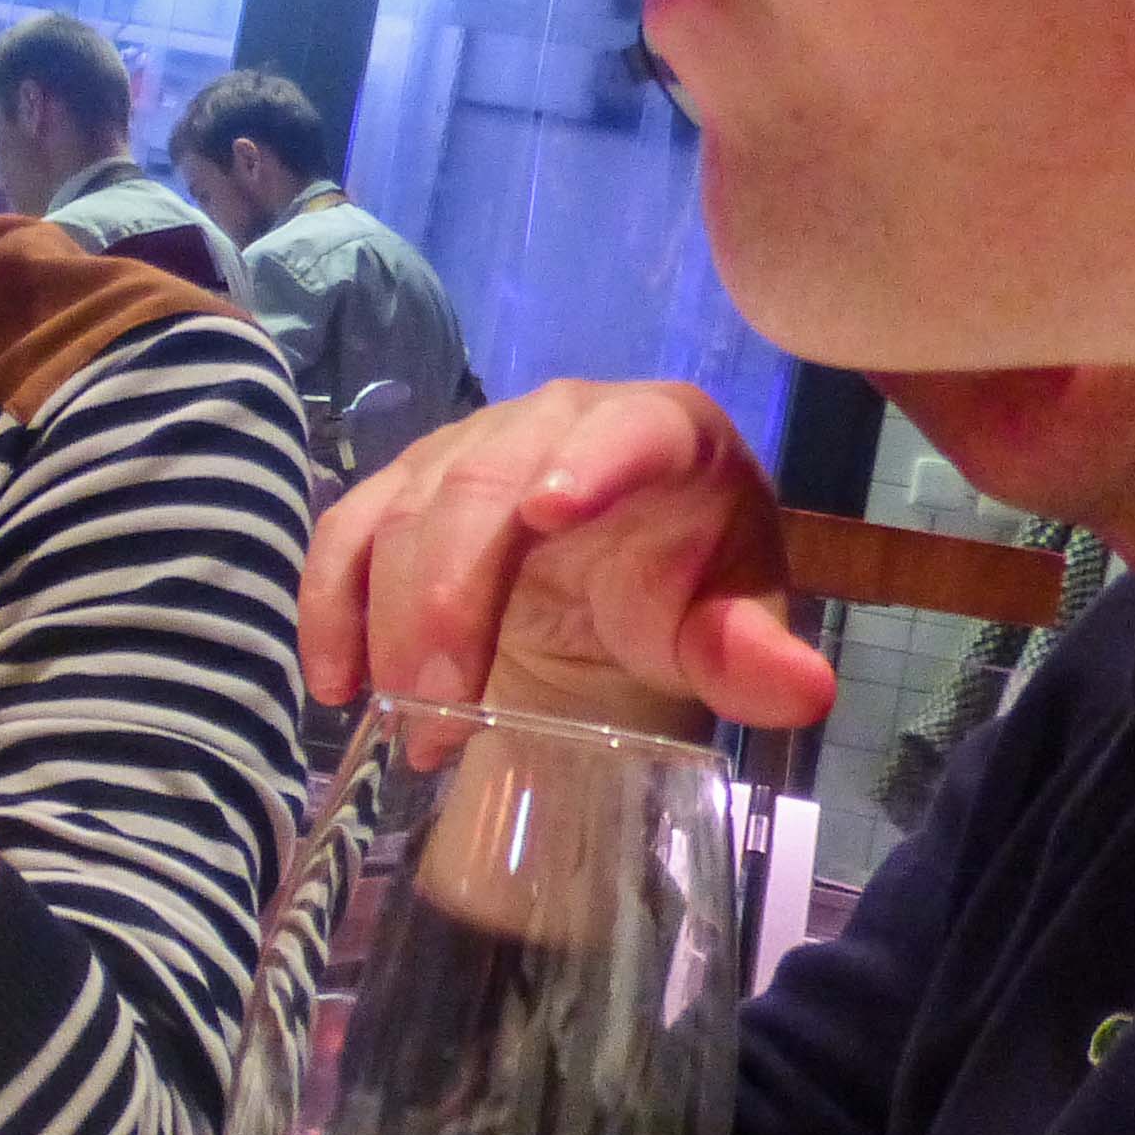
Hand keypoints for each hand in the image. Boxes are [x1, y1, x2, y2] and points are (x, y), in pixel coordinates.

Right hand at [300, 379, 837, 735]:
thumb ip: (755, 653)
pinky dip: (330, 604)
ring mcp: (464, 446)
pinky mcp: (401, 489)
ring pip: (403, 507)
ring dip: (389, 616)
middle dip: (450, 594)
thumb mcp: (732, 621)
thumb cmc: (689, 582)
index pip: (624, 431)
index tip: (545, 512)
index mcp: (659, 431)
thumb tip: (804, 692)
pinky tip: (336, 681)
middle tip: (442, 701)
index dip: (586, 464)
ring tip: (403, 715)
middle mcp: (551, 418)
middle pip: (480, 481)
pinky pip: (347, 533)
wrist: (622, 572)